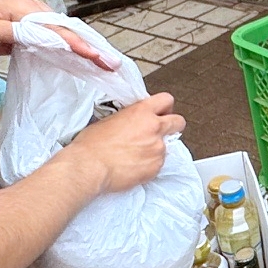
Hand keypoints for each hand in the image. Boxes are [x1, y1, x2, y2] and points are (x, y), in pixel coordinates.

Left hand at [0, 0, 114, 69]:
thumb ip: (16, 33)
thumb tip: (43, 36)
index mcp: (25, 9)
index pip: (58, 30)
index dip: (78, 44)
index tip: (94, 56)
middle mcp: (32, 13)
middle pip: (66, 30)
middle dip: (89, 45)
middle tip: (109, 62)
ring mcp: (30, 22)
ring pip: (62, 35)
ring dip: (82, 48)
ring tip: (101, 62)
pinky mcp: (26, 33)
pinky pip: (52, 41)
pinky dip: (68, 50)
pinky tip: (77, 60)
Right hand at [62, 93, 184, 193]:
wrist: (89, 167)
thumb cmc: (92, 145)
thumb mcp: (110, 119)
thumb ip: (130, 118)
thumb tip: (133, 122)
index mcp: (141, 112)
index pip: (166, 100)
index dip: (165, 107)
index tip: (161, 113)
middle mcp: (154, 128)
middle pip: (178, 122)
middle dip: (172, 126)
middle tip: (160, 132)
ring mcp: (158, 148)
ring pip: (168, 145)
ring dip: (157, 148)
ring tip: (138, 154)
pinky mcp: (156, 167)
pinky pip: (159, 163)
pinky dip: (150, 164)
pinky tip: (135, 166)